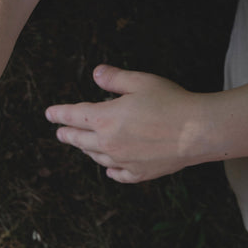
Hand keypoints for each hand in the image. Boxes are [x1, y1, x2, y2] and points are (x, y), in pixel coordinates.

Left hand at [45, 65, 209, 182]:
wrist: (198, 131)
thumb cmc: (171, 101)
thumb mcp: (141, 82)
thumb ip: (115, 79)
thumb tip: (96, 73)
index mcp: (104, 119)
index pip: (73, 116)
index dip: (59, 113)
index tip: (49, 114)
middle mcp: (107, 143)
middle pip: (79, 139)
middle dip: (68, 134)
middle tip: (60, 132)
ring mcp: (121, 161)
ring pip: (96, 156)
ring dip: (87, 149)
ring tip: (83, 145)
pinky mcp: (137, 173)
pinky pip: (117, 173)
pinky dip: (111, 170)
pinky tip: (110, 168)